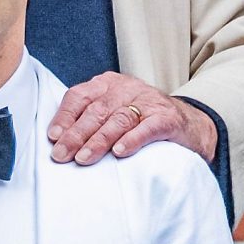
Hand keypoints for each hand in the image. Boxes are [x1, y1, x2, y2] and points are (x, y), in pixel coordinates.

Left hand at [48, 74, 217, 168]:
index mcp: (108, 84)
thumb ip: (89, 119)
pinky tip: (120, 152)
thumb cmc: (142, 122)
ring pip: (119, 119)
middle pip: (97, 110)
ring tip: (84, 158)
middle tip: (62, 155)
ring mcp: (149, 102)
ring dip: (99, 140)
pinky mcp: (167, 118)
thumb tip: (57, 140)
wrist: (190, 126)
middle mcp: (127, 88)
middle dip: (77, 134)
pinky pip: (147, 128)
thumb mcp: (113, 113)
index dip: (65, 116)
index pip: (80, 96)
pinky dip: (133, 139)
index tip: (53, 137)